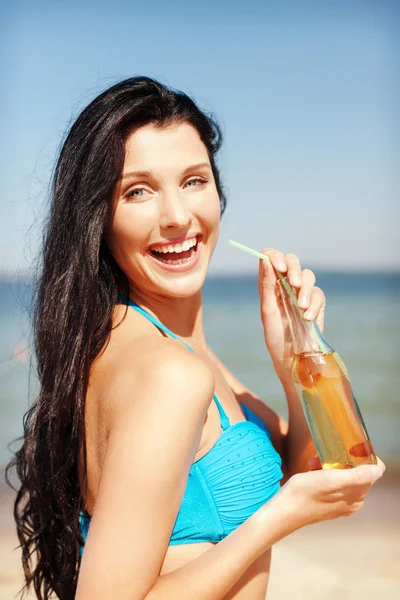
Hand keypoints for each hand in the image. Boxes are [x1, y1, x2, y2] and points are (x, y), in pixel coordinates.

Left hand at [258, 248, 325, 383]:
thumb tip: (265, 260)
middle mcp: (286, 285)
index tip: (278, 266)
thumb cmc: (275, 336)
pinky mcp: (317, 304)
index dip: (275, 256)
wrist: (291, 358)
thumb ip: (266, 286)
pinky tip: (308, 318)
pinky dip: (314, 304)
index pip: (271, 257)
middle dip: (294, 269)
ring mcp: (302, 293)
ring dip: (306, 290)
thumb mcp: (268, 311)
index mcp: (270, 284)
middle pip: (292, 261)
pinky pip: (319, 294)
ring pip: (308, 275)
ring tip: (301, 308)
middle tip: (294, 283)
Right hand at [281, 457, 385, 529]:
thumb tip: (379, 470)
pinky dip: (327, 474)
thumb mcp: (329, 479)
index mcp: (357, 494)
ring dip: (334, 466)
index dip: (364, 456)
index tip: (348, 448)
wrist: (284, 511)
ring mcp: (343, 504)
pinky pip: (336, 484)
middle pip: (360, 472)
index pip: (375, 470)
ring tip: (316, 463)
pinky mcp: (331, 504)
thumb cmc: (304, 493)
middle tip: (327, 456)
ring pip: (347, 476)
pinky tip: (314, 472)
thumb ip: (356, 476)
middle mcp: (353, 500)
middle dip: (345, 460)